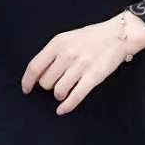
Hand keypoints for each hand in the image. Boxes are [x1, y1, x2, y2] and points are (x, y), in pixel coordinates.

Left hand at [20, 16, 144, 115]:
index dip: (27, 81)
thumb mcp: (68, 38)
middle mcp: (67, 54)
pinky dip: (66, 106)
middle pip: (46, 82)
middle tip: (56, 84)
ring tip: (64, 91)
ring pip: (58, 91)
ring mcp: (80, 66)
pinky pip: (75, 96)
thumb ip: (53, 53)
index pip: (35, 66)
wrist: (118, 35)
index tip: (26, 89)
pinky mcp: (93, 77)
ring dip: (59, 95)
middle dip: (48, 86)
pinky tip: (62, 110)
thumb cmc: (91, 37)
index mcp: (58, 43)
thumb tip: (39, 73)